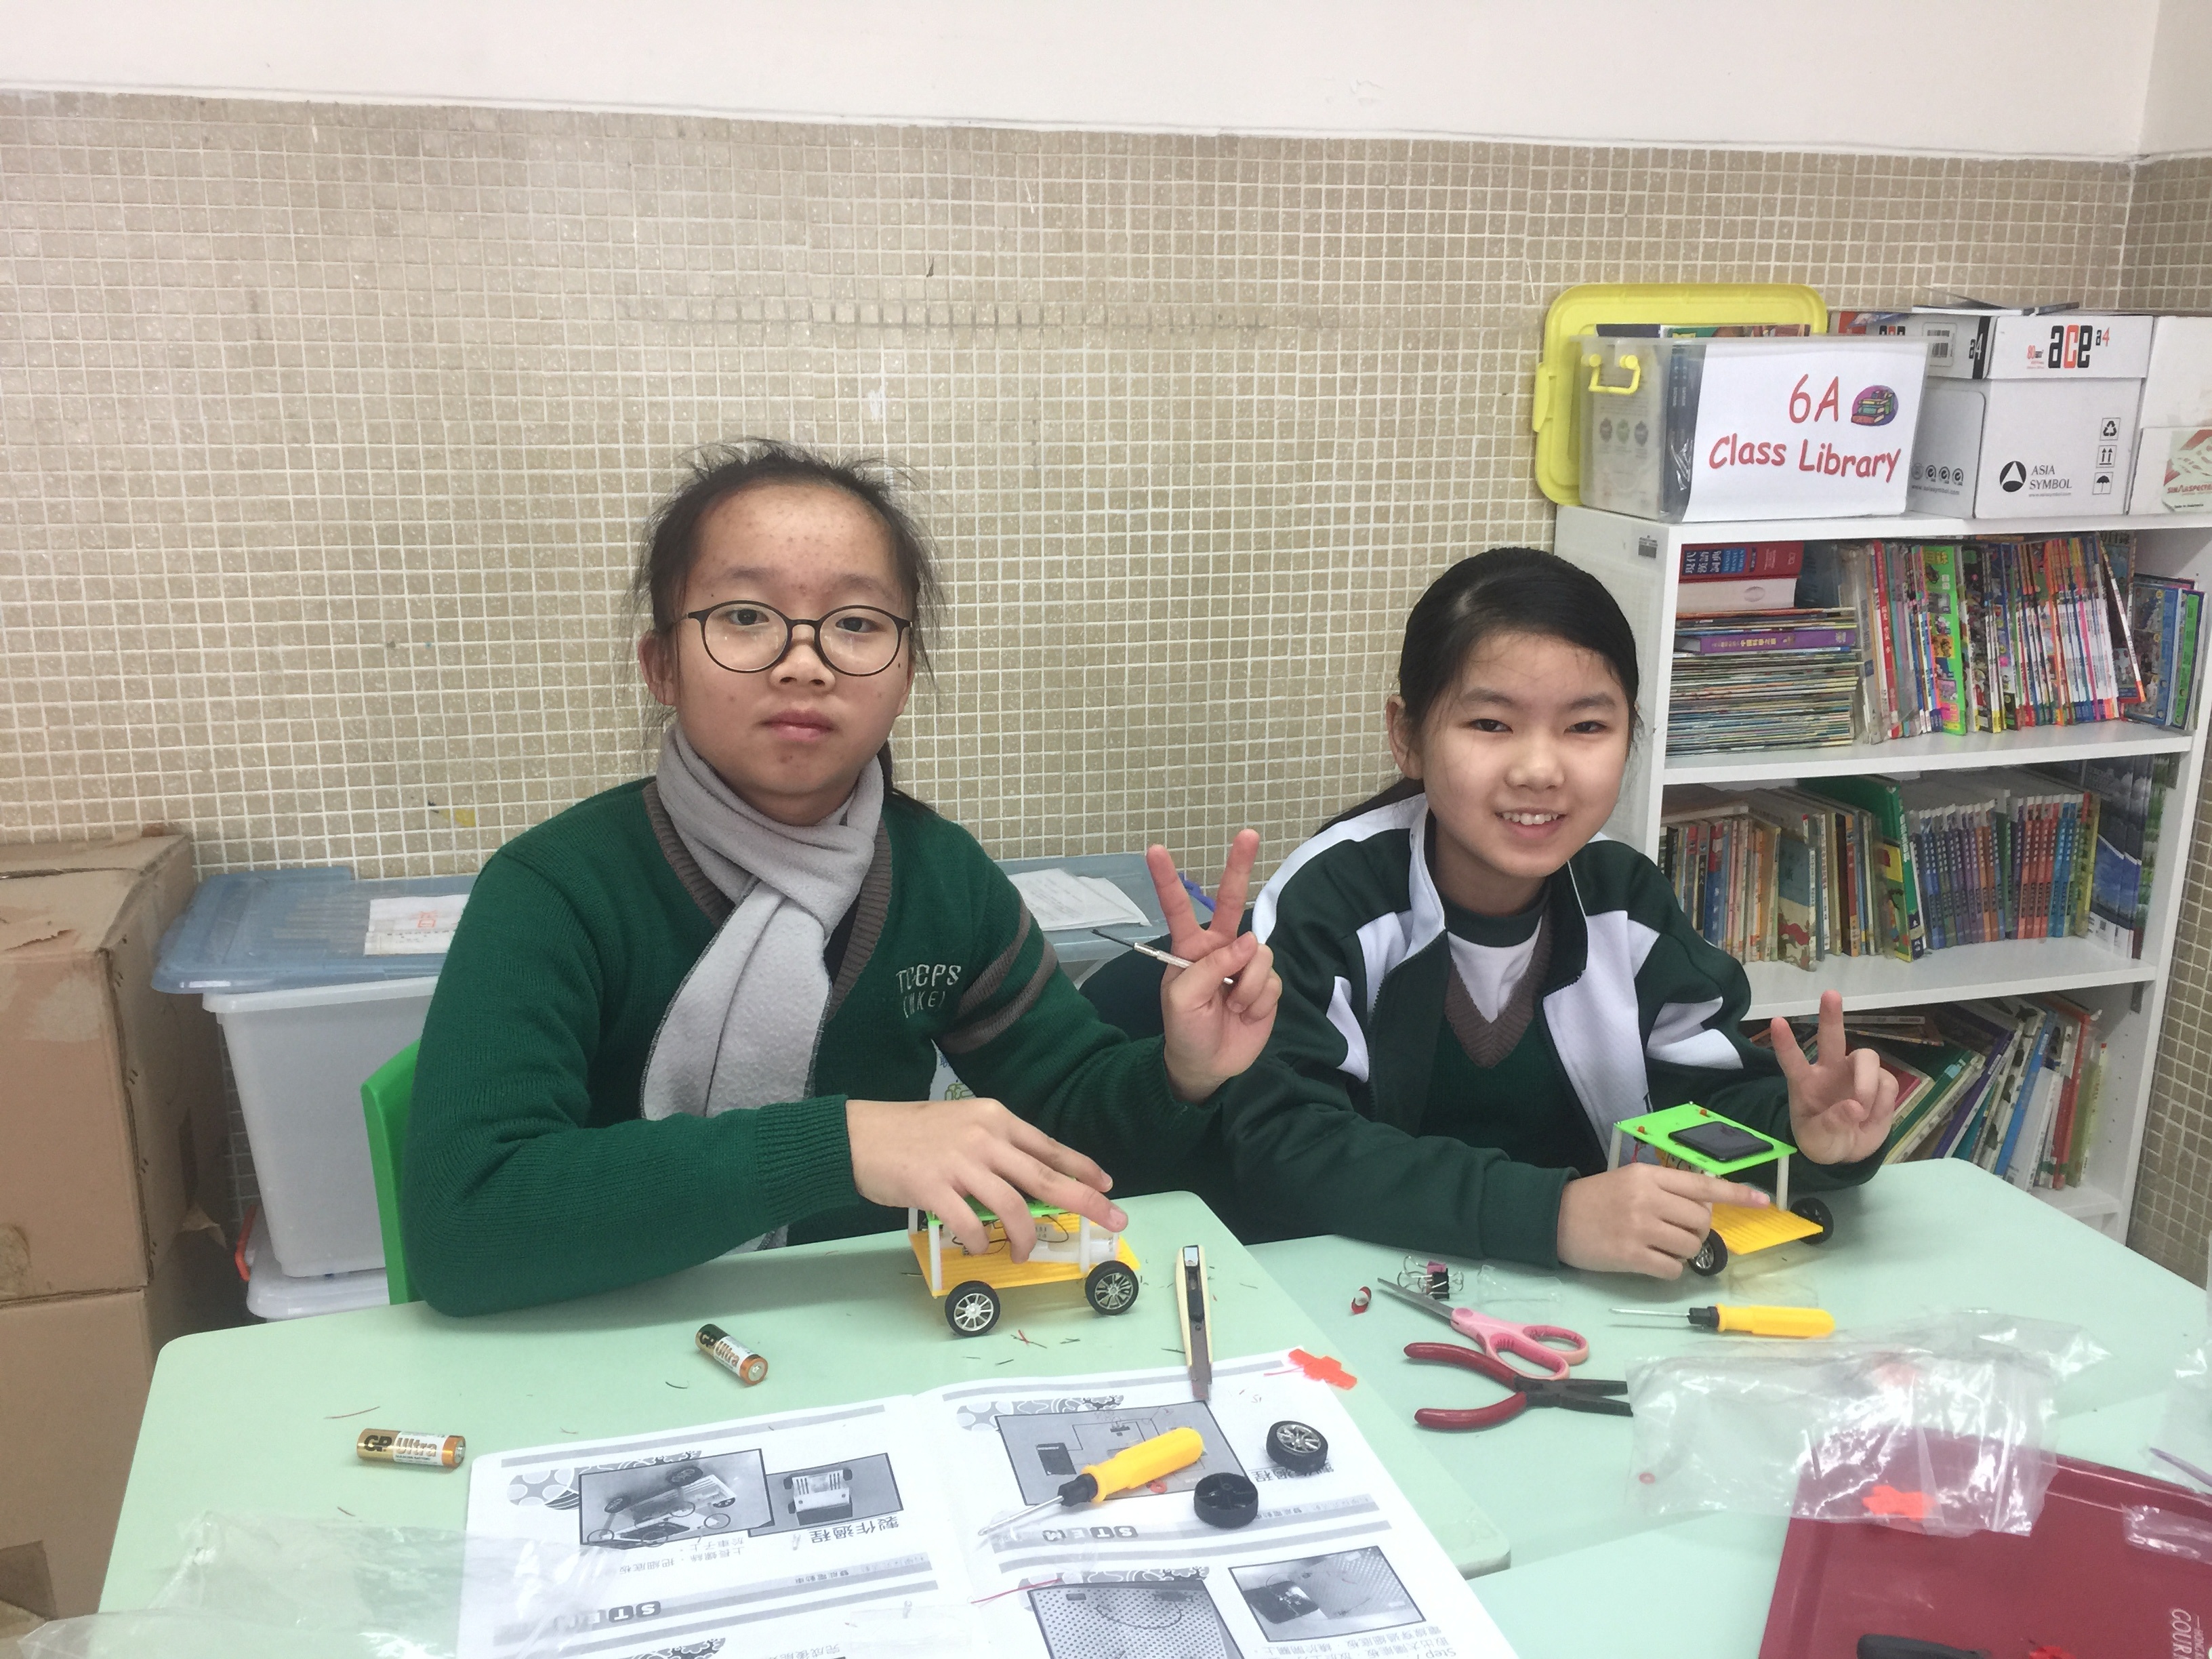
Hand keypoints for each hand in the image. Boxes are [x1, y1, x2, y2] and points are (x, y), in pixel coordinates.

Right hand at [844, 1097, 1125, 1259]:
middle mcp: (984, 1136)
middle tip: (1113, 1220)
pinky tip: (980, 1248)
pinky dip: (982, 1242)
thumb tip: (1028, 1184)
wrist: (857, 1136)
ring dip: (1025, 1236)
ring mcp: (959, 1161)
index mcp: (994, 1118)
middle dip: (1085, 1200)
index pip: (1048, 1146)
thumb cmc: (909, 1134)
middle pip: (1045, 1175)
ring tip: (1024, 1252)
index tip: (1106, 1186)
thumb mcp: (961, 1127)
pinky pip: (971, 1223)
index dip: (1082, 1167)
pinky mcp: (933, 1187)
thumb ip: (994, 1150)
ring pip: (1013, 1205)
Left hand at [1148, 831, 1282, 1101]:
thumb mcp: (1183, 999)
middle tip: (1247, 833)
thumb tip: (1247, 942)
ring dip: (1247, 985)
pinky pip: (1272, 979)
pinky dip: (1260, 999)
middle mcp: (1219, 948)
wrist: (1208, 1066)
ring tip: (1233, 1005)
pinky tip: (1247, 1012)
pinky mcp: (1267, 984)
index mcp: (1190, 948)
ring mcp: (1245, 965)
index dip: (1167, 879)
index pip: (1178, 908)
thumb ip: (1211, 967)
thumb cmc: (1185, 1031)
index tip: (1154, 850)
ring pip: (1258, 953)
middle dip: (1239, 866)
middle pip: (1230, 902)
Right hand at [1556, 1163, 1768, 1277]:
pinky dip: (1669, 1270)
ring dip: (1683, 1252)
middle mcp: (1647, 1198)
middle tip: (1677, 1233)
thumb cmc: (1597, 1199)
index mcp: (1649, 1175)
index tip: (1764, 1201)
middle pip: (1701, 1221)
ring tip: (1661, 1246)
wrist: (1555, 1217)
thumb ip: (1667, 1189)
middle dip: (1698, 1231)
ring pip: (1690, 1246)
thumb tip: (1707, 1208)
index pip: (1703, 1185)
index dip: (1736, 1194)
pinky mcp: (1631, 1256)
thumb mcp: (1631, 1181)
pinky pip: (1672, 1269)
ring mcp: (1639, 1227)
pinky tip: (1651, 1261)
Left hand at [1771, 990, 1900, 1164]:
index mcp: (1805, 1082)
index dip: (1785, 1043)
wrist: (1847, 1152)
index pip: (1792, 1060)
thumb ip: (1831, 1125)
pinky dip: (1883, 1103)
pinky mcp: (1880, 1083)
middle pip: (1833, 1038)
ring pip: (1868, 1059)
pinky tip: (1872, 1117)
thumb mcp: (1817, 1141)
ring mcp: (1856, 1074)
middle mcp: (1830, 1070)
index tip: (1776, 1021)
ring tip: (1862, 1112)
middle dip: (1831, 1016)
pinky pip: (1887, 1083)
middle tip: (1830, 994)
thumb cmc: (1823, 1140)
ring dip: (1867, 1085)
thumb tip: (1854, 1108)